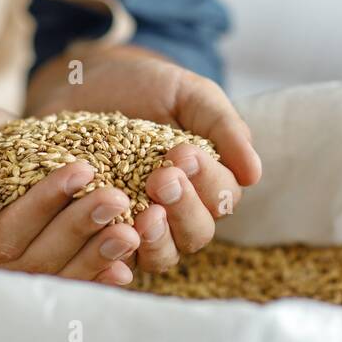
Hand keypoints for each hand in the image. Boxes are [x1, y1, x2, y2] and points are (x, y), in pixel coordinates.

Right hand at [0, 88, 140, 284]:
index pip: (4, 235)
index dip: (44, 206)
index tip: (81, 172)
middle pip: (37, 257)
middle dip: (81, 227)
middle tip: (118, 199)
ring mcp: (10, 257)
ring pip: (59, 266)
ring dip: (98, 250)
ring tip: (135, 227)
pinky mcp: (35, 245)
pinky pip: (69, 262)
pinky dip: (99, 260)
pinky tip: (133, 252)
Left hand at [25, 46, 262, 274]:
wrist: (86, 82)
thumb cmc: (146, 87)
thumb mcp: (190, 94)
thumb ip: (224, 127)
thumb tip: (255, 173)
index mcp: (208, 180)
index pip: (224, 197)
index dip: (208, 181)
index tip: (183, 153)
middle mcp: (179, 211)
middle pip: (197, 232)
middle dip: (185, 209)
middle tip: (162, 179)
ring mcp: (140, 227)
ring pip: (163, 256)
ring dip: (158, 241)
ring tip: (145, 216)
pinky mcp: (100, 234)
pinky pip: (112, 259)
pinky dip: (114, 256)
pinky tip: (109, 236)